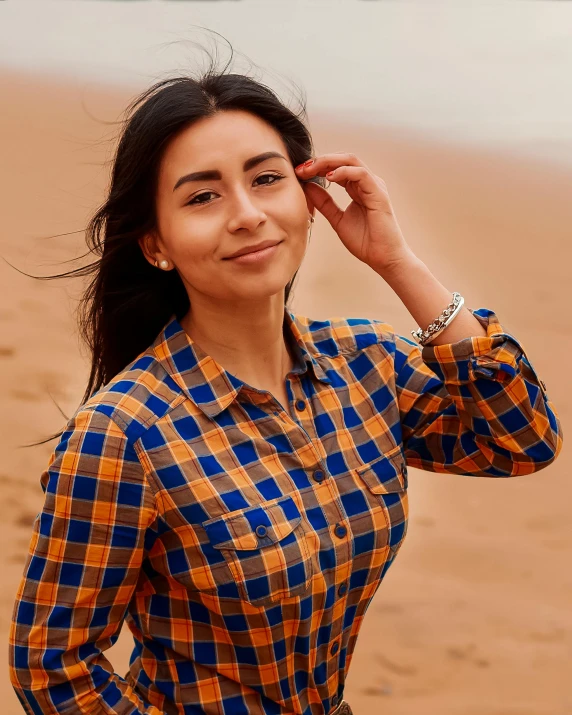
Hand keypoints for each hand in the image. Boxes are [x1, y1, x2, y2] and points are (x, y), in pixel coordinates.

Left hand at [295, 152, 413, 273]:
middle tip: (301, 168)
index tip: (298, 173)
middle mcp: (366, 183)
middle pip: (342, 159)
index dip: (316, 167)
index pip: (336, 168)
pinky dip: (344, 172)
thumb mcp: (337, 219)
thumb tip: (308, 187)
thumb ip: (324, 203)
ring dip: (328, 162)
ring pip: (351, 161)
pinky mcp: (378, 192)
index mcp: (357, 188)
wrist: (382, 257)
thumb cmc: (365, 241)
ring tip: (311, 169)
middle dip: (319, 161)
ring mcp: (373, 186)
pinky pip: (361, 173)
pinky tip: (329, 177)